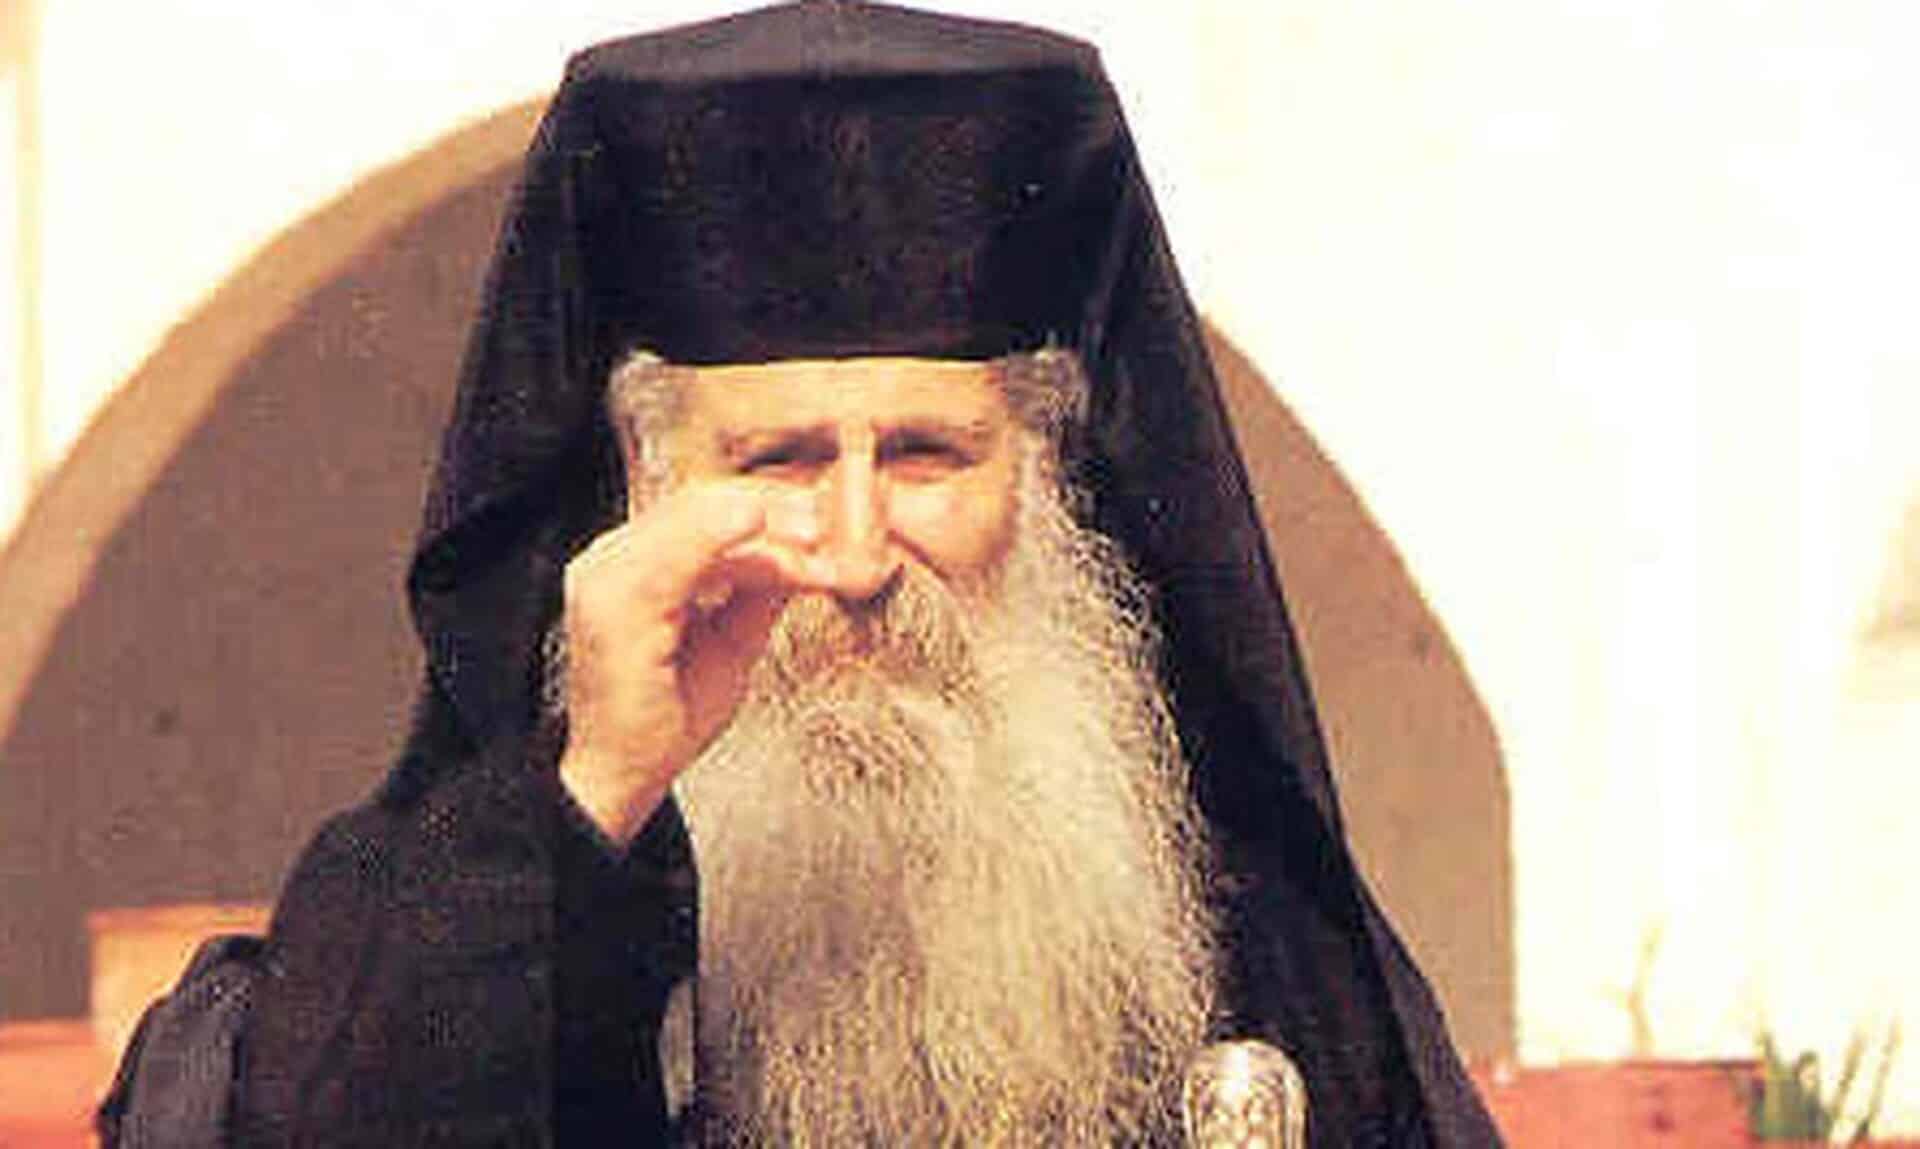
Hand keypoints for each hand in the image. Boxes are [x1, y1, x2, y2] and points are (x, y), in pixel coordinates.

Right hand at [557, 480, 834, 845]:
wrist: (622, 775)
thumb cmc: (667, 714)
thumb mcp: (733, 640)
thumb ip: (761, 591)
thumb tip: (809, 551)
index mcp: (635, 562)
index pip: (709, 507)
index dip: (773, 504)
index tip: (831, 514)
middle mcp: (612, 559)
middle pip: (705, 501)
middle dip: (778, 507)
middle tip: (836, 522)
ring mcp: (606, 577)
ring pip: (697, 518)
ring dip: (768, 527)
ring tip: (821, 540)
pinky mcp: (614, 606)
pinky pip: (680, 557)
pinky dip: (735, 548)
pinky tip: (777, 547)